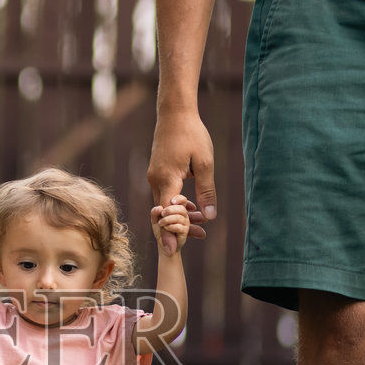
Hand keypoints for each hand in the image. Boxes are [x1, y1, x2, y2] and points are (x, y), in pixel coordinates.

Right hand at [146, 107, 215, 252]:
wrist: (175, 113)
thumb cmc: (192, 134)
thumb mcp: (204, 163)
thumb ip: (206, 190)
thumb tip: (210, 216)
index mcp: (166, 179)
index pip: (167, 214)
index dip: (170, 233)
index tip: (172, 251)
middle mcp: (155, 180)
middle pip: (165, 213)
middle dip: (181, 226)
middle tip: (201, 236)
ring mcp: (154, 176)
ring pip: (165, 204)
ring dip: (181, 215)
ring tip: (201, 224)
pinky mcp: (157, 172)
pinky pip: (165, 194)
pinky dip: (177, 203)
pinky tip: (193, 207)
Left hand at [151, 195, 192, 254]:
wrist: (163, 244)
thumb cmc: (161, 230)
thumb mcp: (155, 220)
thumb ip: (155, 212)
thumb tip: (159, 207)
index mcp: (178, 209)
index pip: (183, 200)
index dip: (179, 199)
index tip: (171, 201)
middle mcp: (184, 215)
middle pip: (181, 208)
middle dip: (170, 210)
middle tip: (162, 214)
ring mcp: (185, 223)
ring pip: (179, 217)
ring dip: (168, 219)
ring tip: (161, 223)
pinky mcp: (185, 231)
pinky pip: (179, 227)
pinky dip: (170, 227)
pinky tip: (166, 228)